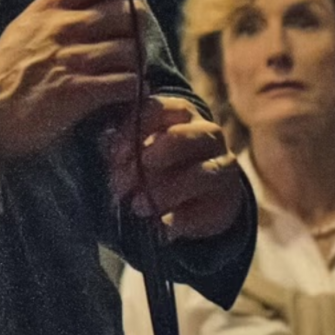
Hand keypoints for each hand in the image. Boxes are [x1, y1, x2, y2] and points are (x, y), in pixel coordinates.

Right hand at [0, 0, 142, 160]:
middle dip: (138, 30)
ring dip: (136, 64)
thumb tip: (93, 5)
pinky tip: (123, 95)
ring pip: (132, 49)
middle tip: (133, 46)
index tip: (124, 2)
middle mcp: (63, 26)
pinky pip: (126, 82)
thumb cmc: (5, 71)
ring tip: (128, 73)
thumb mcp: (25, 26)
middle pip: (127, 11)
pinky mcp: (79, 92)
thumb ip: (57, 12)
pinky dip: (132, 89)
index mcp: (50, 6)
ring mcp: (72, 58)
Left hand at [104, 96, 245, 238]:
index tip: (115, 153)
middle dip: (154, 157)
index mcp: (182, 115)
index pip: (162, 109)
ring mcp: (222, 167)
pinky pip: (208, 208)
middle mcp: (208, 136)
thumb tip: (106, 144)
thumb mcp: (138, 151)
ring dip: (166, 191)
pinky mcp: (227, 200)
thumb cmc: (158, 165)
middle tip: (126, 178)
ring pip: (201, 174)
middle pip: (186, 138)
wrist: (197, 198)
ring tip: (139, 206)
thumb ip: (124, 146)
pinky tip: (162, 225)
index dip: (136, 129)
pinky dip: (182, 219)